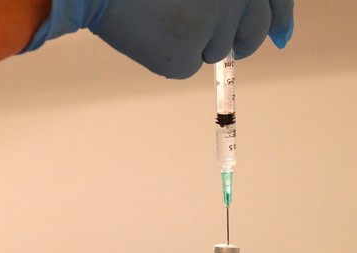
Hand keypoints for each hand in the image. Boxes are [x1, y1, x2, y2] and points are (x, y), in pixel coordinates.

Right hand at [22, 0, 293, 77]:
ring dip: (196, 42)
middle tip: (205, 32)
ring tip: (163, 19)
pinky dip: (170, 57)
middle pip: (251, 33)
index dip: (281, 18)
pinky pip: (186, 66)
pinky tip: (150, 34)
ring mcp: (211, 28)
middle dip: (237, 39)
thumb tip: (266, 27)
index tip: (282, 37)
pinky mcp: (184, 57)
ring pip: (216, 51)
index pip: (274, 1)